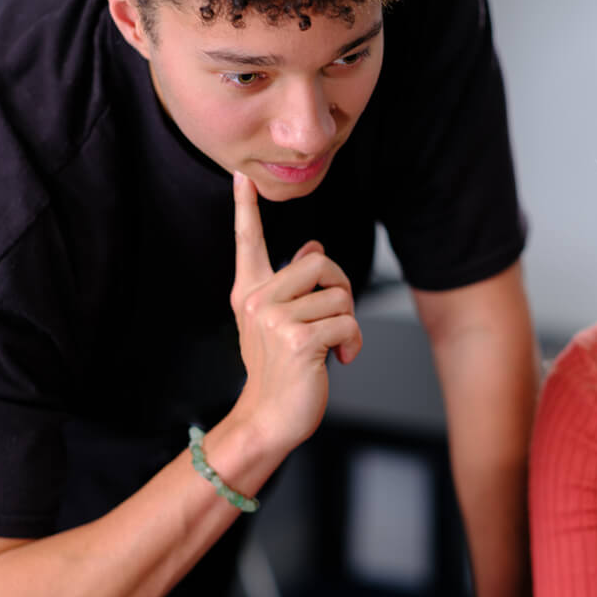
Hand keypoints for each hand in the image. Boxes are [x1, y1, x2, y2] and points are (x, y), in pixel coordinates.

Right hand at [229, 171, 360, 451]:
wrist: (270, 418)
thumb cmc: (280, 371)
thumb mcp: (281, 324)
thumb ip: (293, 286)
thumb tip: (314, 246)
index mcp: (250, 292)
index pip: (248, 243)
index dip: (245, 209)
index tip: (242, 179)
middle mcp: (257, 300)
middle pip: (320, 263)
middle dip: (342, 288)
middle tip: (339, 318)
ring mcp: (275, 319)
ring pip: (339, 297)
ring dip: (349, 325)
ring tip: (334, 348)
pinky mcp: (298, 339)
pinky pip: (347, 323)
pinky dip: (354, 344)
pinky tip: (342, 360)